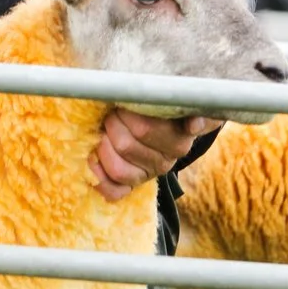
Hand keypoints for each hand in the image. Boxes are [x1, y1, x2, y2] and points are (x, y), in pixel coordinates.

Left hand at [89, 109, 220, 200]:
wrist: (165, 121)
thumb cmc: (166, 103)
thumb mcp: (181, 96)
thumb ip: (190, 103)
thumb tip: (194, 125)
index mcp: (179, 138)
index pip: (143, 129)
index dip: (126, 115)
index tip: (124, 103)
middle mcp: (167, 161)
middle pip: (124, 145)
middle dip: (112, 124)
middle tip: (114, 112)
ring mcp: (149, 174)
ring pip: (118, 170)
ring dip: (103, 147)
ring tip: (106, 131)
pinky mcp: (134, 185)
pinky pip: (114, 192)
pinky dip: (99, 177)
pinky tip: (93, 158)